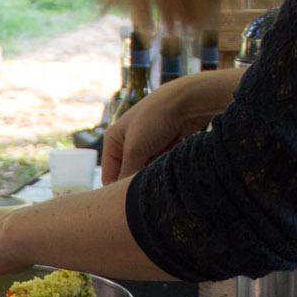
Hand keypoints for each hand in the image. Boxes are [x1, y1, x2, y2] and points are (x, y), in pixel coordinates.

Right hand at [100, 71, 237, 182]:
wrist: (187, 101)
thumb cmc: (156, 119)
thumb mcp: (136, 149)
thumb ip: (127, 172)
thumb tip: (124, 193)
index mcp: (113, 140)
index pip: (109, 174)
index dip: (119, 186)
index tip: (132, 194)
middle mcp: (127, 142)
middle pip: (129, 172)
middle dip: (140, 175)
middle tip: (151, 173)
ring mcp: (146, 143)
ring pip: (146, 170)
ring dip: (155, 168)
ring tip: (164, 157)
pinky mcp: (163, 144)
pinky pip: (160, 163)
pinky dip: (165, 162)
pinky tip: (173, 152)